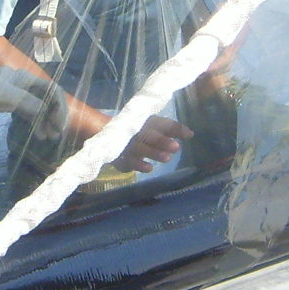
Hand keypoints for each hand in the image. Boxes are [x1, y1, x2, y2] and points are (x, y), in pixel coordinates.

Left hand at [0, 61, 68, 130]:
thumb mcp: (6, 96)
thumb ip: (27, 103)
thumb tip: (45, 113)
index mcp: (30, 80)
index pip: (53, 92)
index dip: (59, 108)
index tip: (57, 125)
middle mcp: (29, 85)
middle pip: (50, 100)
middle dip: (55, 116)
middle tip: (56, 134)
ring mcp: (22, 93)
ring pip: (41, 107)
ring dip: (46, 121)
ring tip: (49, 137)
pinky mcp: (14, 101)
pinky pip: (31, 111)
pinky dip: (36, 121)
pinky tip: (38, 133)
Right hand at [70, 103, 190, 170]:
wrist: (98, 130)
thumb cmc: (133, 130)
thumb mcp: (148, 126)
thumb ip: (167, 129)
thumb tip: (190, 134)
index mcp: (144, 121)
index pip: (161, 123)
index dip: (175, 128)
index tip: (189, 135)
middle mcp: (136, 131)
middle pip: (150, 135)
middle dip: (163, 141)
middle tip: (176, 147)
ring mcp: (126, 144)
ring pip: (140, 148)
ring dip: (153, 153)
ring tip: (167, 159)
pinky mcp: (118, 155)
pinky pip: (127, 160)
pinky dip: (138, 164)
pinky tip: (149, 168)